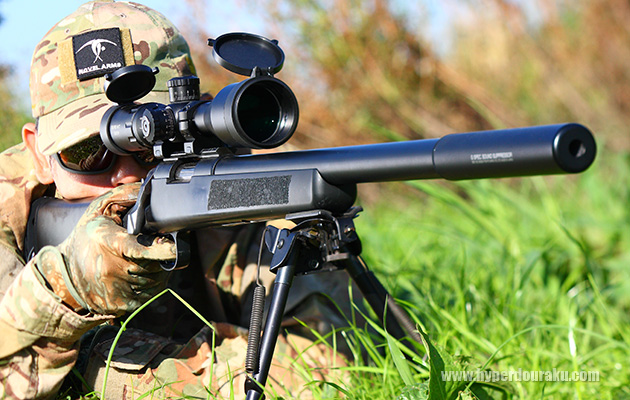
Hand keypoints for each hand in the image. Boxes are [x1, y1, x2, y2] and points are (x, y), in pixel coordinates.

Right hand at [34, 183, 175, 315]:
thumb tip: (150, 188)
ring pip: (159, 275)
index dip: (162, 248)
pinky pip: (154, 290)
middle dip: (161, 251)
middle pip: (157, 260)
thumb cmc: (86, 239)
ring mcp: (123, 291)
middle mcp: (116, 270)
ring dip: (158, 265)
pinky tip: (137, 271)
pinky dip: (152, 279)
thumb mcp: (99, 210)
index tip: (174, 247)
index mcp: (109, 244)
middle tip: (149, 243)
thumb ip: (125, 195)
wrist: (67, 277)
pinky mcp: (129, 305)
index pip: (140, 249)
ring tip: (139, 257)